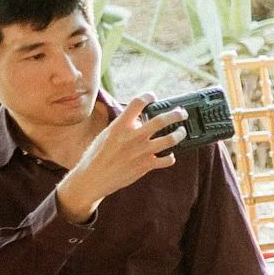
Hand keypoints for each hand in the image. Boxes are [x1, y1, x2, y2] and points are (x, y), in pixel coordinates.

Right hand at [58, 96, 183, 218]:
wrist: (92, 178)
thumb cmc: (97, 155)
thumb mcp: (107, 134)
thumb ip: (124, 126)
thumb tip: (140, 120)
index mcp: (120, 126)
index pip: (137, 103)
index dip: (147, 96)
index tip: (153, 96)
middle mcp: (133, 137)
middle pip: (161, 120)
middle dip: (176, 114)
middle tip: (181, 113)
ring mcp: (141, 151)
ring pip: (170, 139)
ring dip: (179, 133)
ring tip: (181, 131)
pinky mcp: (146, 165)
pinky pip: (167, 160)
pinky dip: (171, 157)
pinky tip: (169, 155)